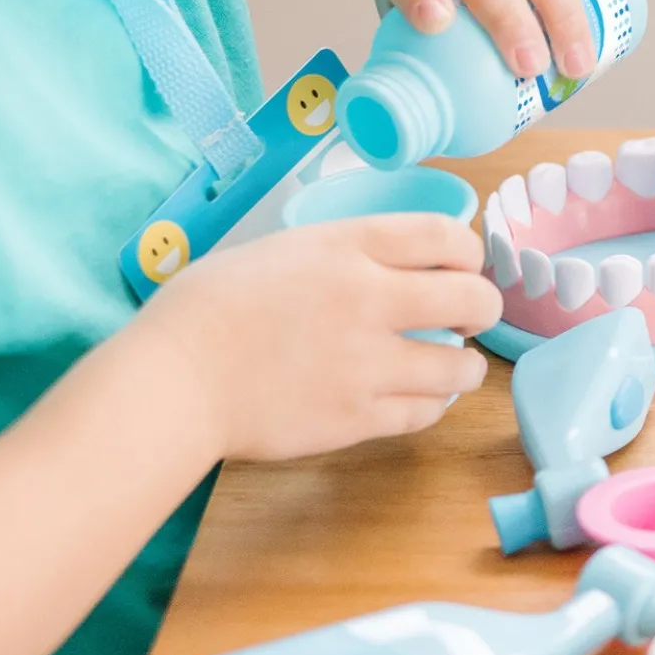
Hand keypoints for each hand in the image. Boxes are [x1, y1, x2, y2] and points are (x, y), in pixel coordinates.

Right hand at [130, 214, 501, 461]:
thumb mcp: (282, 249)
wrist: (173, 381)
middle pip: (472, 298)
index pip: (447, 235)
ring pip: (459, 366)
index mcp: (349, 246)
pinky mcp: (356, 418)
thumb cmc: (207, 308)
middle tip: (468, 315)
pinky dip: (432, 404)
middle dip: (481, 306)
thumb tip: (386, 263)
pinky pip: (424, 413)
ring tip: (453, 364)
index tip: (463, 264)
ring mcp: (368, 363)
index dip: (469, 250)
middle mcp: (370, 299)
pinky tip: (421, 397)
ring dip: (464, 364)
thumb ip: (343, 253)